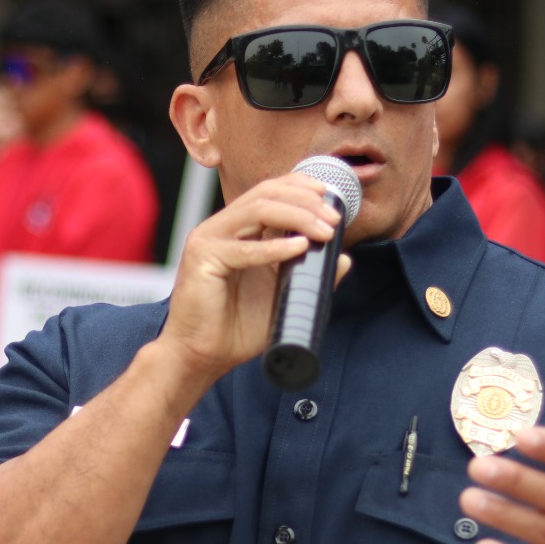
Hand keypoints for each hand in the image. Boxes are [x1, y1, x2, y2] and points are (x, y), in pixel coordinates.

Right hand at [158, 172, 348, 384]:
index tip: (333, 200)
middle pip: (267, 193)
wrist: (204, 355)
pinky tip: (300, 248)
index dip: (302, 187)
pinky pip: (244, 248)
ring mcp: (208, 239)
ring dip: (297, 216)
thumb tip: (343, 258)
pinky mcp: (201, 258)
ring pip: (258, 209)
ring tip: (324, 231)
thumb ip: (310, 274)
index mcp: (238, 230)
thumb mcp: (284, 295)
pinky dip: (275, 247)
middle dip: (306, 201)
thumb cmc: (237, 327)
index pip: (271, 191)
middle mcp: (221, 227)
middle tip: (334, 219)